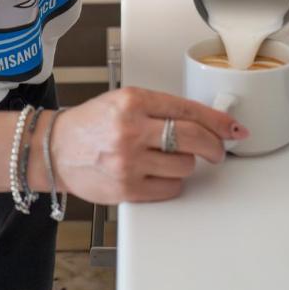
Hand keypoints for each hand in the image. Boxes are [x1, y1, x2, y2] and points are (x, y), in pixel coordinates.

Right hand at [50, 86, 248, 203]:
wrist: (56, 149)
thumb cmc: (91, 124)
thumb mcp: (124, 101)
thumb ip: (160, 109)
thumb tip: (203, 122)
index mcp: (134, 101)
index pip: (188, 110)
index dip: (217, 121)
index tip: (233, 128)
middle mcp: (131, 129)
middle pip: (193, 138)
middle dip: (214, 146)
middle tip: (218, 150)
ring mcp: (129, 161)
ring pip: (185, 165)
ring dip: (186, 164)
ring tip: (170, 159)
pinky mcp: (127, 188)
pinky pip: (170, 189)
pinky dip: (173, 183)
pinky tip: (159, 174)